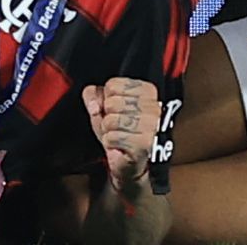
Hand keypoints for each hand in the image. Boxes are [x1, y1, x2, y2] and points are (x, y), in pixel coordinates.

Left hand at [83, 78, 164, 192]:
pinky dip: (110, 143)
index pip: (113, 85)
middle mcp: (153, 106)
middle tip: (117, 126)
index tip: (115, 110)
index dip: (107, 99)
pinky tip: (120, 145)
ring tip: (119, 135)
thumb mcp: (102, 109)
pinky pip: (112, 137)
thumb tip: (92, 98)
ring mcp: (151, 125)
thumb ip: (93, 95)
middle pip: (112, 102)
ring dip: (108, 131)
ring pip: (111, 120)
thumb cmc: (118, 133)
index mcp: (147, 91)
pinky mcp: (143, 143)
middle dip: (107, 117)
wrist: (127, 162)